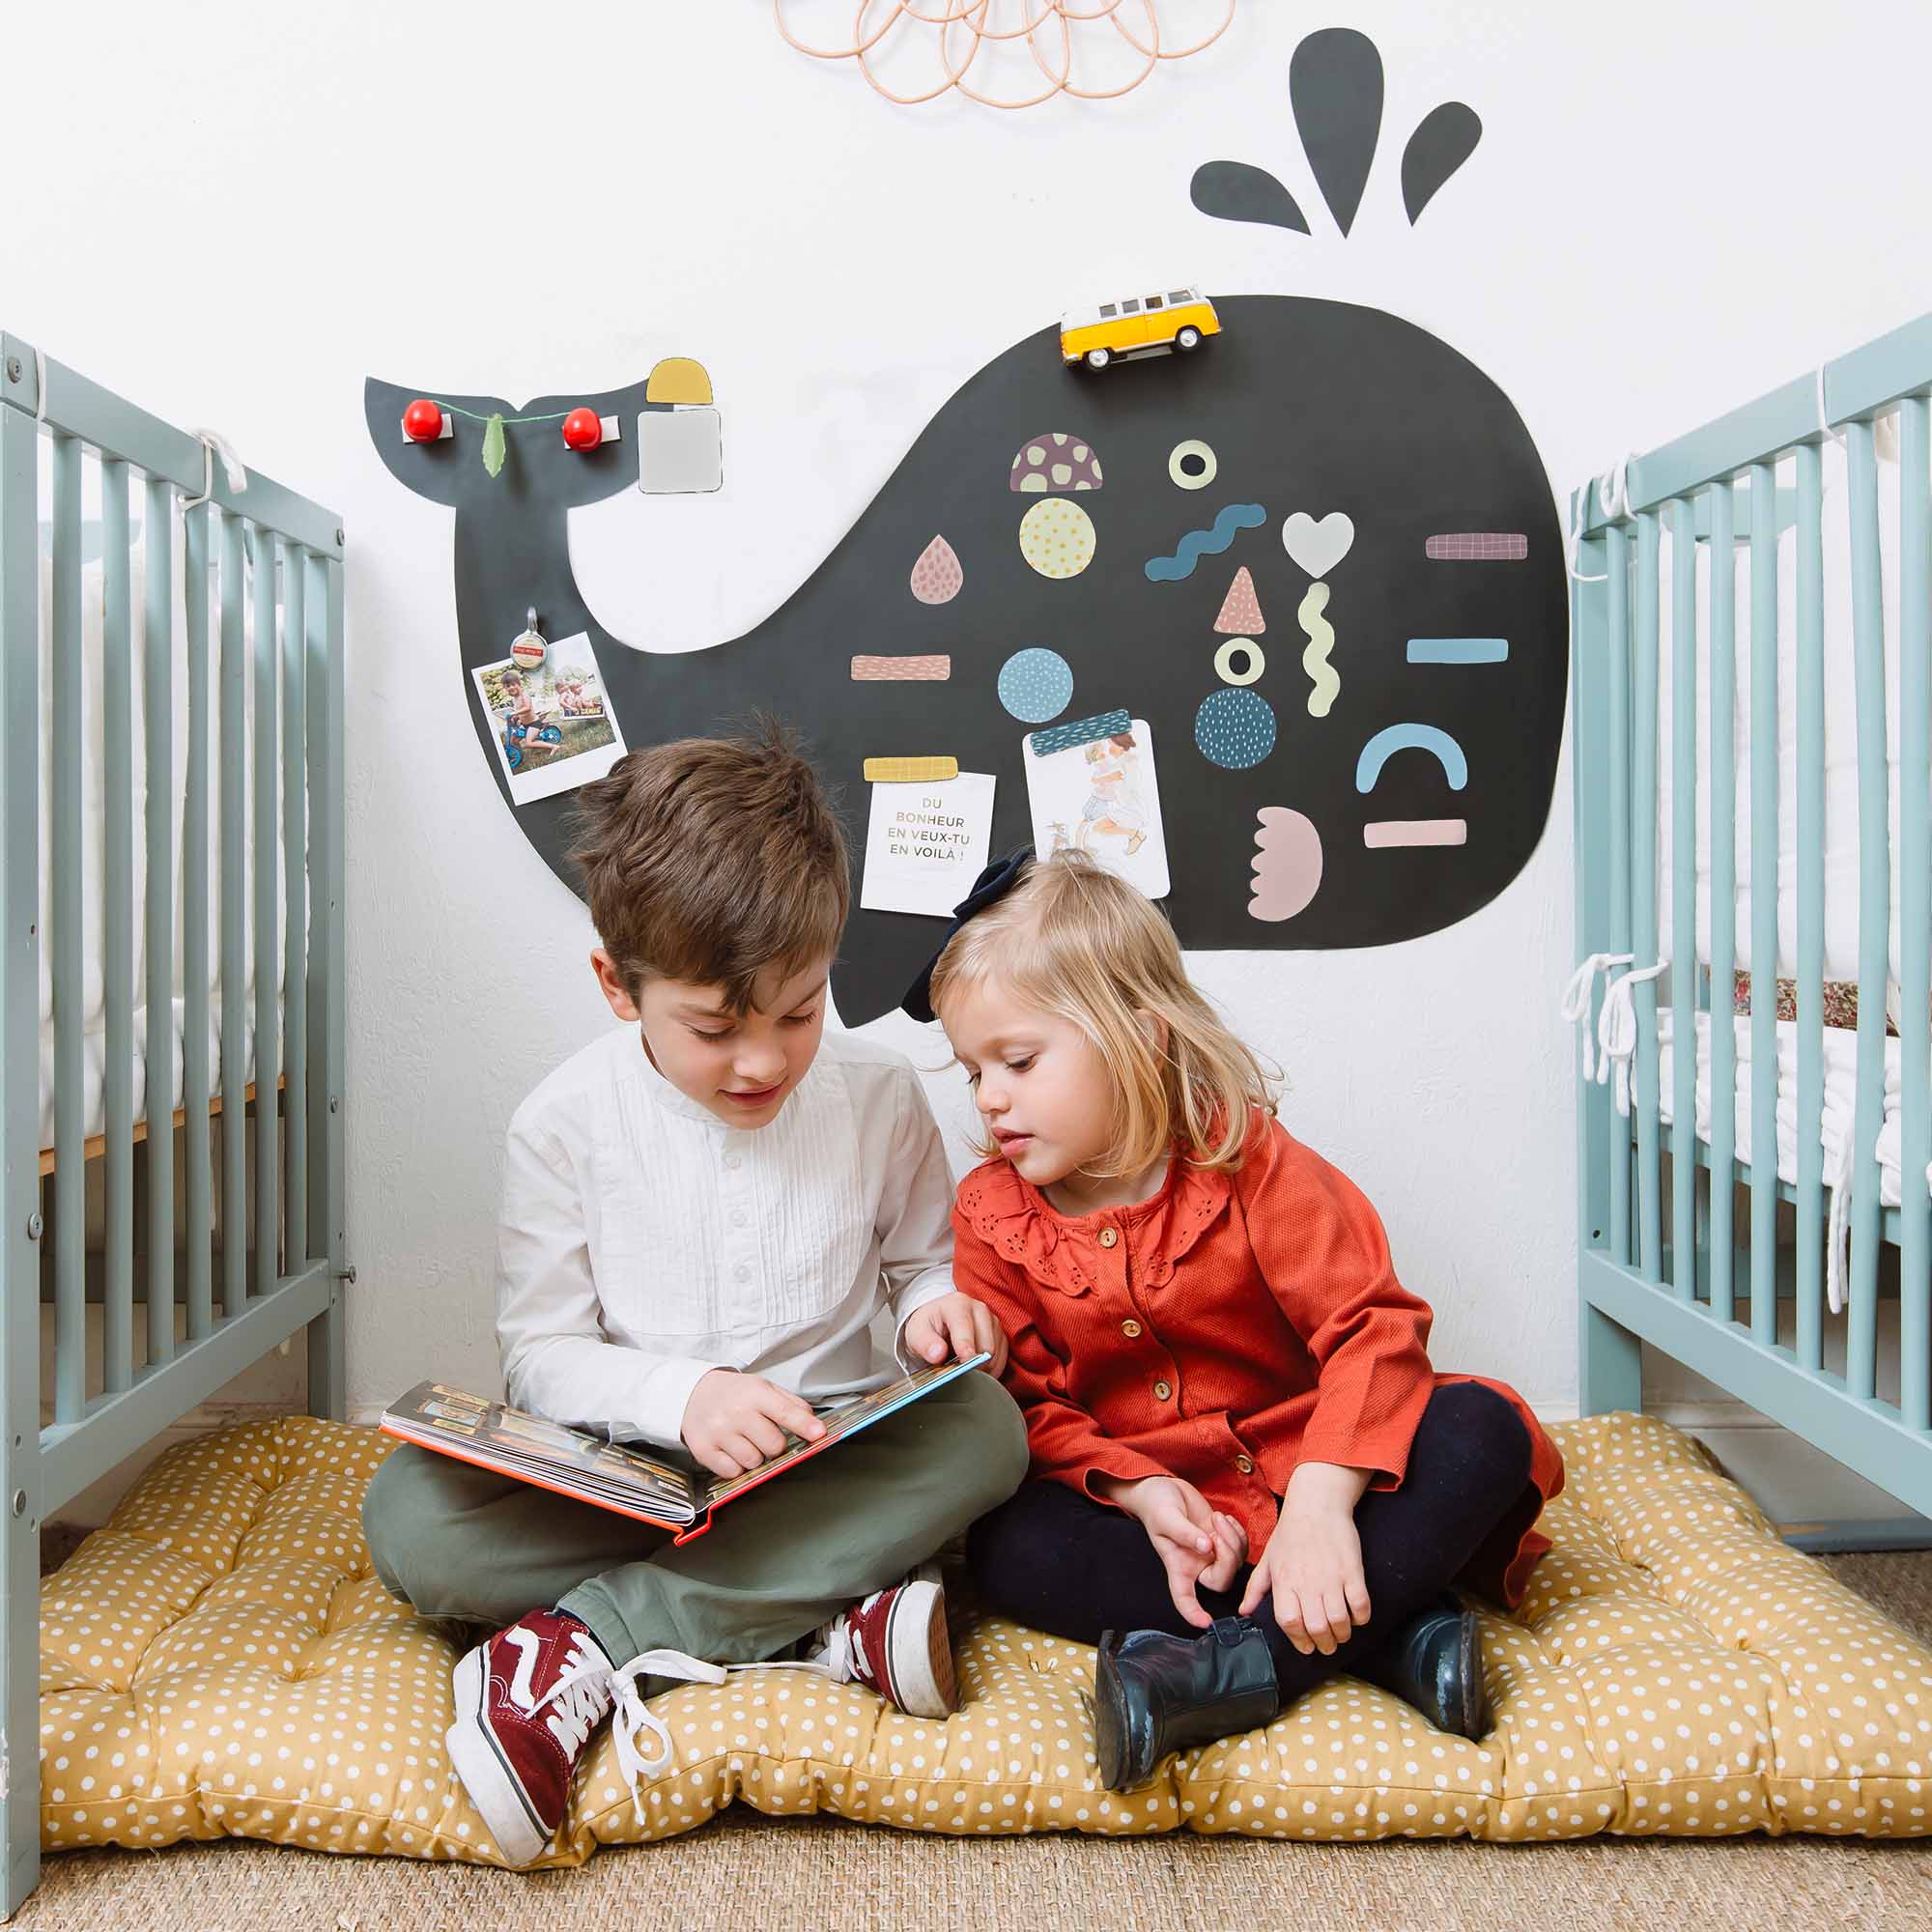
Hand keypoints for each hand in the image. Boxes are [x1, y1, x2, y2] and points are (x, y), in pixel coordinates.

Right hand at [680, 1370, 824, 1478]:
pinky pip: (733, 1472)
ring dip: (756, 1456)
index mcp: (754, 1394)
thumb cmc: (734, 1394)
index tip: (819, 1434)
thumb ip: (791, 1404)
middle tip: (764, 1434)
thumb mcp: (763, 1388)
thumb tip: (814, 1425)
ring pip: (755, 1462)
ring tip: (746, 1441)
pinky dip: (737, 1466)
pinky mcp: (704, 1451)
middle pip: (773, 1445)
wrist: (692, 1394)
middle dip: (775, 1445)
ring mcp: (719, 1433)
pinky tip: (732, 1450)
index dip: (805, 1426)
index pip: (785, 1412)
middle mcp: (736, 1413)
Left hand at [903, 1292, 1008, 1375]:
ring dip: (982, 1368)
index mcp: (958, 1304)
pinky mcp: (999, 1333)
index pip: (965, 1328)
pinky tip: (975, 1369)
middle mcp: (979, 1309)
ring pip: (995, 1353)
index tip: (965, 1363)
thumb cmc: (927, 1326)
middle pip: (986, 1345)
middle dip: (973, 1364)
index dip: (966, 1348)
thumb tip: (938, 1354)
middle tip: (958, 1373)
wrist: (937, 1321)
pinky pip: (1002, 1357)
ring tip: (963, 1369)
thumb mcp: (916, 1333)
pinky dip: (990, 1368)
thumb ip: (925, 1343)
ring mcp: (992, 1320)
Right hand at [1099, 1473, 1247, 1629]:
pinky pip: (1241, 1547)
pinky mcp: (1220, 1539)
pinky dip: (1238, 1533)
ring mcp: (1210, 1553)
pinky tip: (1225, 1519)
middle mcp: (1196, 1564)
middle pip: (1221, 1581)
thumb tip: (1207, 1547)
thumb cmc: (1156, 1504)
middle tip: (1216, 1529)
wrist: (1164, 1488)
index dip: (1194, 1614)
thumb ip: (1185, 1533)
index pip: (1184, 1598)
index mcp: (1178, 1565)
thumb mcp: (1166, 1517)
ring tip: (1217, 1517)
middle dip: (1227, 1557)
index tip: (1206, 1622)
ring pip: (1235, 1562)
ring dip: (1232, 1539)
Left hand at [1239, 1463, 1371, 1654]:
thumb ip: (1255, 1588)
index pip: (1289, 1622)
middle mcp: (1307, 1581)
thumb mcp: (1268, 1558)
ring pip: (1339, 1621)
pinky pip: (1361, 1605)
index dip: (1298, 1640)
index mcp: (1284, 1579)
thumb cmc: (1290, 1532)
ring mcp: (1331, 1576)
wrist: (1316, 1503)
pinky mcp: (1352, 1570)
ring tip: (1340, 1634)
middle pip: (1316, 1627)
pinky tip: (1356, 1617)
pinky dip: (1361, 1618)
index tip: (1306, 1647)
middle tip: (1326, 1645)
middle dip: (1323, 1644)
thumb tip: (1244, 1611)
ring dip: (1342, 1635)